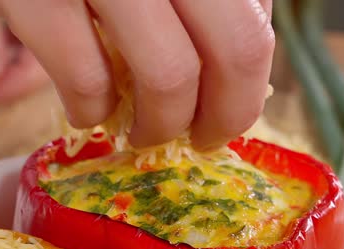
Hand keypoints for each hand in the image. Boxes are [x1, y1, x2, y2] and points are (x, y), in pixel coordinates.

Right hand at [0, 0, 274, 149]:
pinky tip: (86, 111)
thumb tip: (249, 60)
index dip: (249, 74)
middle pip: (237, 47)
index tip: (230, 103)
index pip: (258, 15)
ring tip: (140, 133)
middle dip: (226, 114)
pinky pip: (87, 77)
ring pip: (167, 74)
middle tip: (202, 138)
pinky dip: (91, 110)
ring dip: (158, 126)